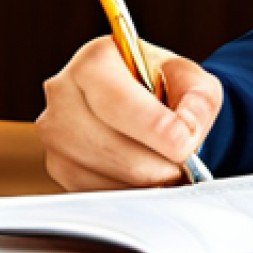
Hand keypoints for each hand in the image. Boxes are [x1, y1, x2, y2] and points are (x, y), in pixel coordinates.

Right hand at [37, 36, 222, 191]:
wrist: (143, 102)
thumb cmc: (164, 86)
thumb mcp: (192, 80)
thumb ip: (198, 101)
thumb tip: (186, 130)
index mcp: (94, 60)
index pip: (117, 101)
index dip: (155, 128)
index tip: (184, 144)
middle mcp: (64, 94)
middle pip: (109, 144)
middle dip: (156, 161)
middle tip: (183, 160)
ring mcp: (54, 134)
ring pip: (102, 174)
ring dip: (145, 179)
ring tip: (166, 164)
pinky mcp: (57, 167)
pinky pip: (95, 193)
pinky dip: (128, 191)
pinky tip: (145, 173)